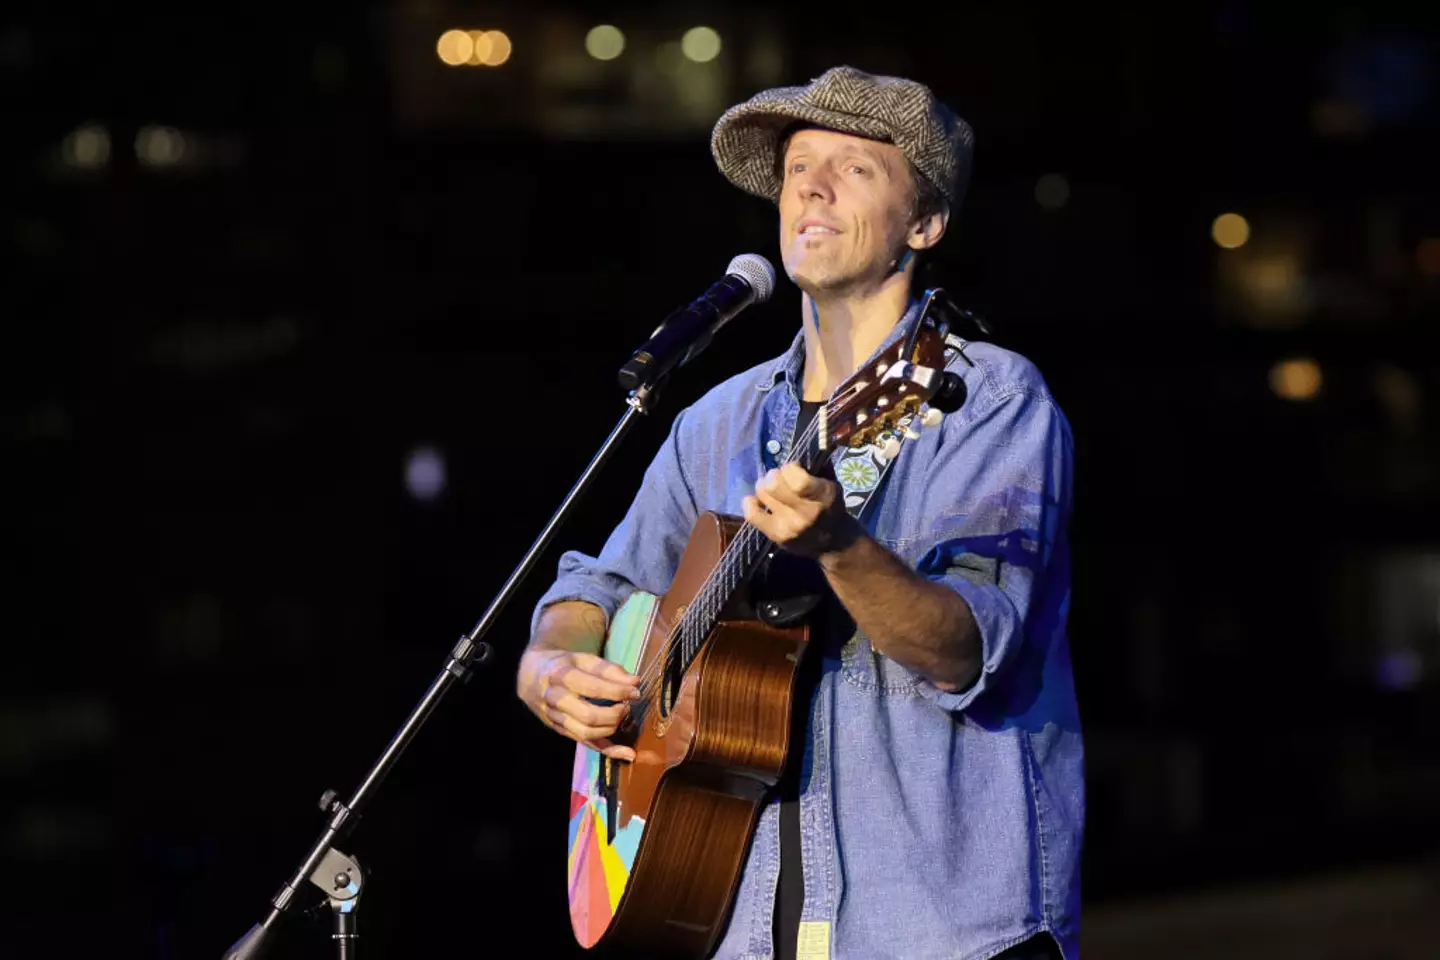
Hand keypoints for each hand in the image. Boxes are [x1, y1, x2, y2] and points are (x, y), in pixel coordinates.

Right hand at [517, 647, 639, 760]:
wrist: (530, 677)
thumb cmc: (562, 665)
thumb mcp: (582, 658)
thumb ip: (608, 669)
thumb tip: (634, 682)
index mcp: (560, 675)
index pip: (592, 688)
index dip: (617, 691)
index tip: (635, 691)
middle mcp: (555, 699)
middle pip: (588, 716)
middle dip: (614, 714)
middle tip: (627, 706)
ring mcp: (556, 719)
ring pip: (586, 733)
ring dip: (611, 728)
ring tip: (622, 716)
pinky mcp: (561, 731)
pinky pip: (586, 744)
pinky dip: (608, 751)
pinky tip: (627, 754)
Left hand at [742, 462, 862, 559]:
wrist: (833, 542)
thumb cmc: (831, 507)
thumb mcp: (832, 485)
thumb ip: (816, 469)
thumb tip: (798, 451)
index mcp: (822, 496)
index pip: (793, 475)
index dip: (790, 467)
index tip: (795, 469)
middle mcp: (805, 512)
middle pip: (773, 483)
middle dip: (774, 475)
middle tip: (780, 478)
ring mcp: (788, 525)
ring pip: (762, 493)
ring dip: (764, 486)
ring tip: (772, 489)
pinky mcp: (775, 535)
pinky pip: (751, 513)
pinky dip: (751, 502)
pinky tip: (758, 501)